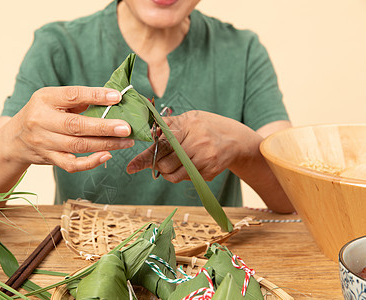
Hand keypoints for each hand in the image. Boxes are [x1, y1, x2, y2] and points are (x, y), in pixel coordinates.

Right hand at [6, 86, 134, 172]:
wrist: (15, 140)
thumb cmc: (42, 114)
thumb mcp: (52, 99)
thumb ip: (78, 100)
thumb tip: (112, 99)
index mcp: (44, 99)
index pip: (72, 95)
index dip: (95, 96)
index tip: (117, 97)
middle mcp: (41, 120)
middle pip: (76, 126)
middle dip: (104, 127)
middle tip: (127, 128)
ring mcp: (44, 142)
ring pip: (78, 146)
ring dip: (105, 144)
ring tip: (126, 141)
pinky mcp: (49, 159)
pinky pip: (72, 165)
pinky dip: (91, 162)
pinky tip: (107, 156)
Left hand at [126, 110, 261, 182]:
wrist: (236, 140)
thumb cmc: (207, 126)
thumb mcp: (189, 118)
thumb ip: (167, 124)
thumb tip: (145, 128)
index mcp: (188, 127)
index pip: (161, 145)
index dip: (144, 158)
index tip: (131, 167)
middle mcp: (197, 144)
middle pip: (165, 165)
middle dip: (158, 165)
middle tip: (160, 160)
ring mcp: (205, 160)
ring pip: (175, 175)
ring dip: (168, 172)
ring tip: (174, 162)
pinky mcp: (210, 172)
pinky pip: (187, 179)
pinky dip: (183, 174)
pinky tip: (190, 163)